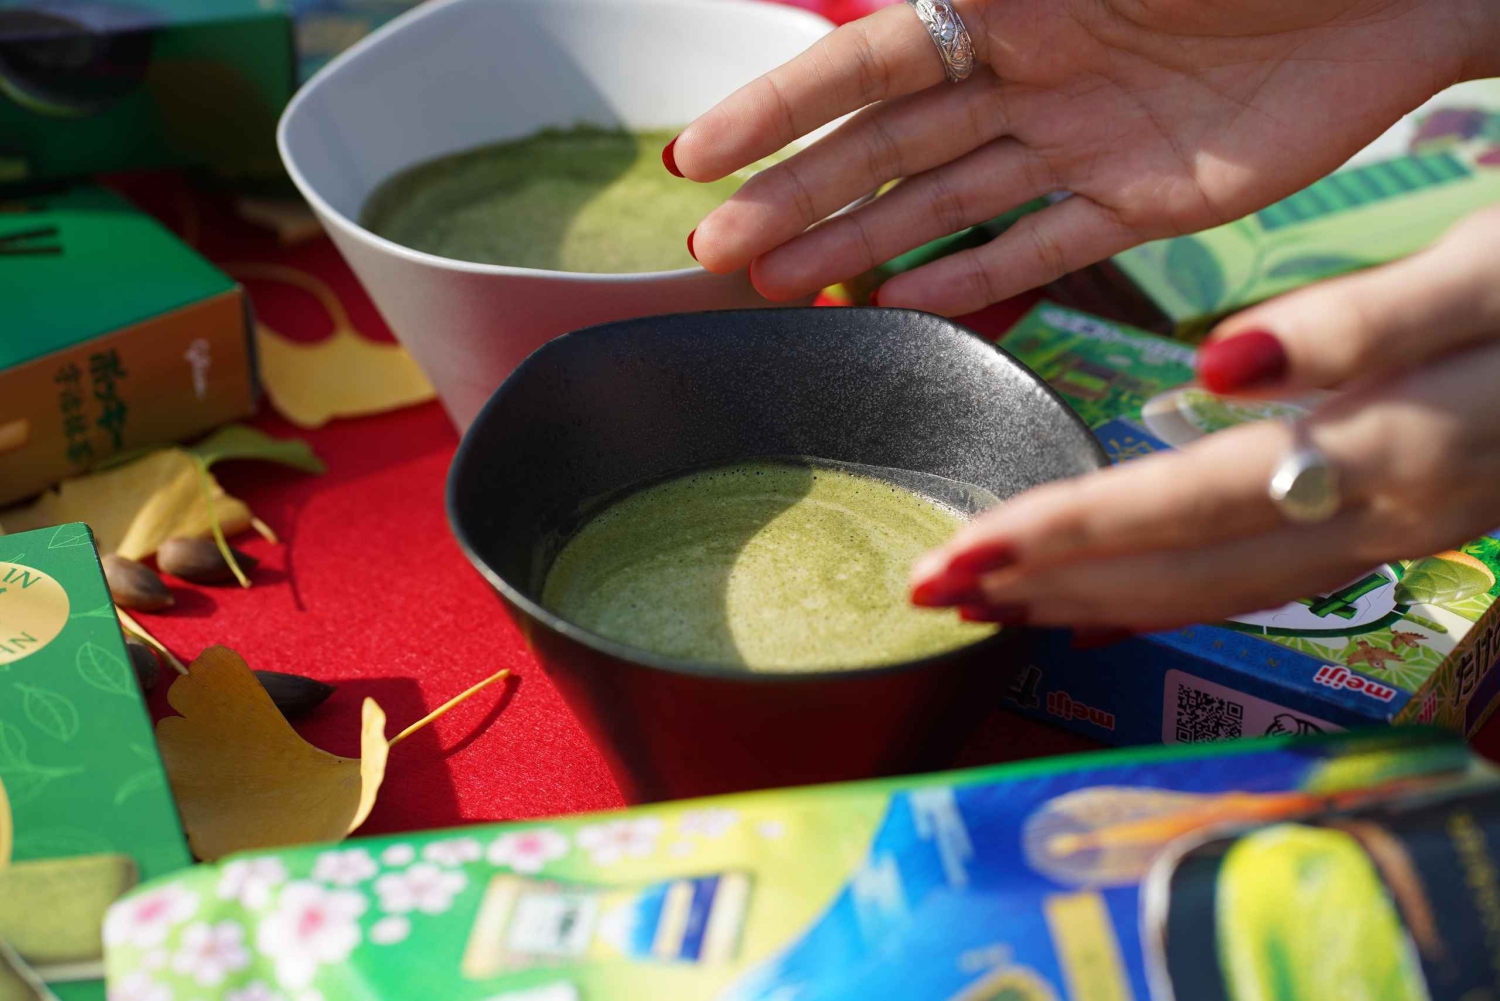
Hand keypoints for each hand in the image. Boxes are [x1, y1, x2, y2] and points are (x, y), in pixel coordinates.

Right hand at [671, 0, 1497, 314]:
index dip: (774, 109)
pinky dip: (972, 274)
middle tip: (713, 253)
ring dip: (858, 245)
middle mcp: (1031, 67)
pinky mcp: (1148, 200)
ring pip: (944, 201)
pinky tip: (900, 303)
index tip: (695, 159)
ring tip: (779, 289)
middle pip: (887, 145)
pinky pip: (1042, 243)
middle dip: (795, 195)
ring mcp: (1085, 138)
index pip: (862, 62)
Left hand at [907, 205, 1499, 631]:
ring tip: (988, 602)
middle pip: (1177, 570)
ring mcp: (1383, 531)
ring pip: (1210, 587)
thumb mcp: (1481, 275)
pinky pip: (1255, 578)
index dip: (1060, 535)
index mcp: (1379, 451)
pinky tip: (1104, 598)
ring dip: (1088, 596)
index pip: (1179, 510)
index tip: (953, 557)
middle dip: (1041, 584)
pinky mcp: (1390, 521)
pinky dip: (1164, 593)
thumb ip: (1357, 326)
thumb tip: (1219, 369)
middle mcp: (1373, 514)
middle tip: (928, 592)